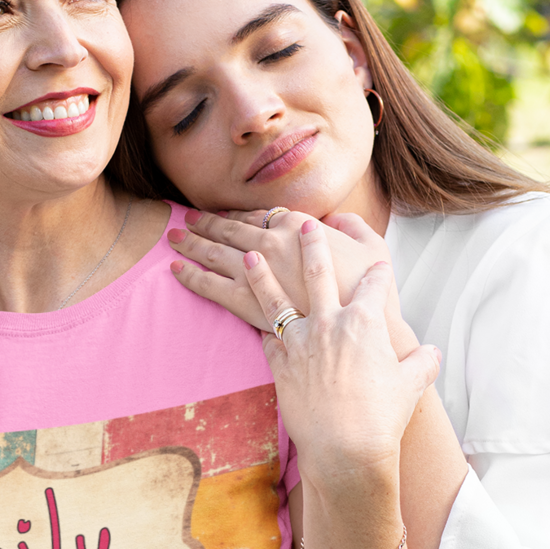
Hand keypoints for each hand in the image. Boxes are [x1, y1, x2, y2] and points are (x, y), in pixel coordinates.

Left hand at [168, 206, 392, 326]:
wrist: (359, 335)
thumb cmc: (371, 294)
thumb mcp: (374, 249)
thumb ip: (353, 228)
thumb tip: (336, 220)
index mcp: (300, 227)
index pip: (261, 215)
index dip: (240, 213)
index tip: (226, 213)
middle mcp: (272, 244)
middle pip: (231, 229)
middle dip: (207, 222)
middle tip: (189, 218)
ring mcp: (256, 273)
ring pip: (215, 252)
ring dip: (192, 241)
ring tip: (175, 235)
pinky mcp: (245, 304)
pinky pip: (209, 286)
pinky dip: (189, 274)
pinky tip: (174, 268)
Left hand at [245, 219, 439, 490]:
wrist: (344, 448)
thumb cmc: (381, 417)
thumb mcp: (411, 385)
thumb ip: (422, 363)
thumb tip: (432, 353)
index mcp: (365, 322)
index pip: (374, 285)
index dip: (378, 273)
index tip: (377, 265)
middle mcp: (329, 323)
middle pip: (318, 272)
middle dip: (313, 245)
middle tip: (305, 225)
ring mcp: (300, 342)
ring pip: (276, 298)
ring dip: (262, 274)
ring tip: (250, 254)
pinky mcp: (279, 364)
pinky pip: (267, 339)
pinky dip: (263, 329)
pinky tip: (254, 321)